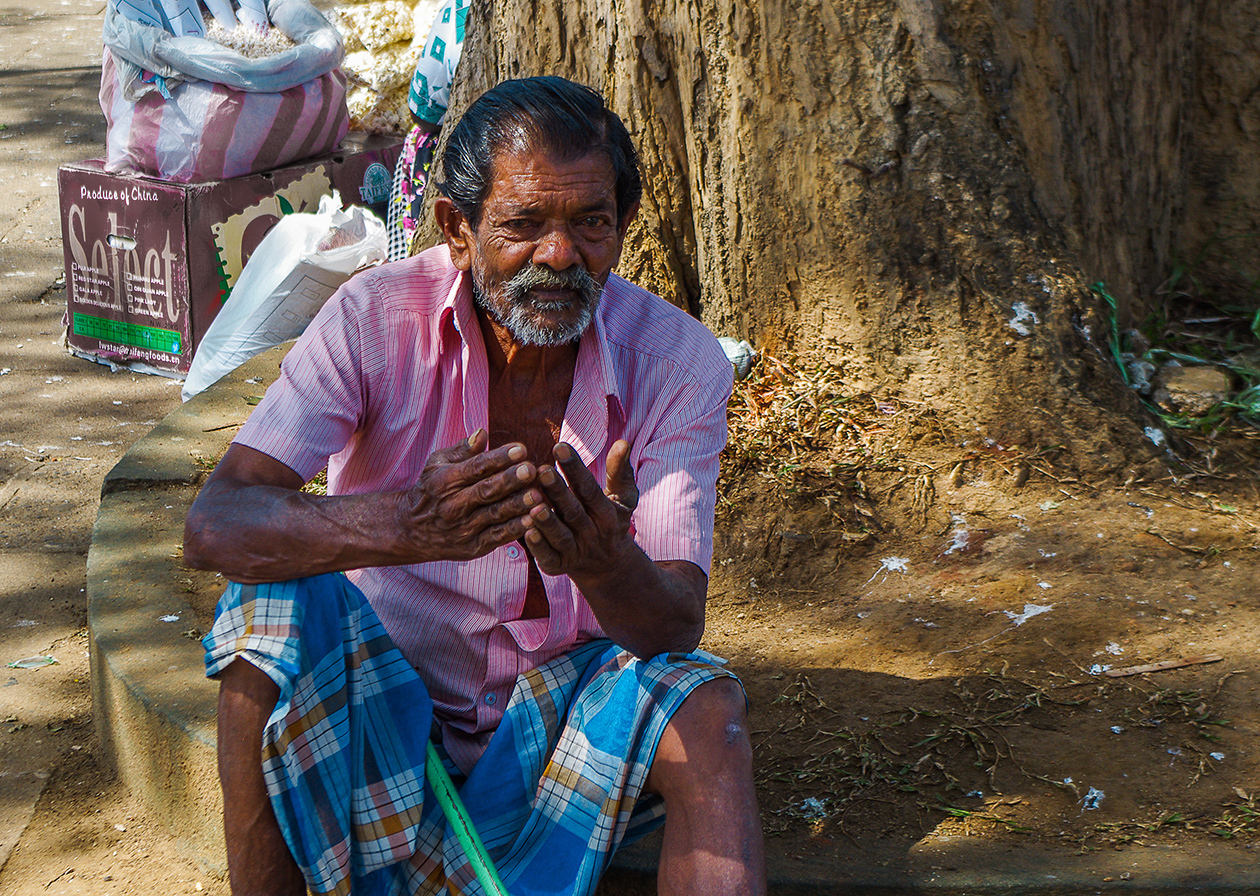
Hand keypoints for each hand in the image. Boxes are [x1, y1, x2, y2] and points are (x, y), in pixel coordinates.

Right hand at [397, 429, 541, 562]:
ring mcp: (464, 527)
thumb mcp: (438, 464)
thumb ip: (462, 449)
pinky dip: (515, 530)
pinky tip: (533, 520)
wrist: (412, 530)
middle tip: (531, 470)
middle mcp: (454, 504)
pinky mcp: (473, 547)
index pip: (476, 467)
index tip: (521, 449)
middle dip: (510, 480)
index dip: (499, 458)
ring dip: (517, 505)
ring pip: (494, 514)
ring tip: (538, 495)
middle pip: (486, 490)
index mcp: (446, 480)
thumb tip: (482, 433)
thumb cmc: (432, 490)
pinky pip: (497, 537)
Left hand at [523, 440, 638, 578]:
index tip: (560, 446)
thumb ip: (619, 471)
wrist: (607, 567)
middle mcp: (592, 533)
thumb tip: (622, 442)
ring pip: (560, 536)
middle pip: (574, 511)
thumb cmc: (611, 521)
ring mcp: (576, 552)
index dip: (576, 469)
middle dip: (558, 491)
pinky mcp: (559, 566)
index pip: (590, 489)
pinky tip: (526, 532)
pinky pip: (548, 558)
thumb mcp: (622, 498)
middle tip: (541, 470)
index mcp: (607, 514)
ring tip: (532, 501)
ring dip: (547, 521)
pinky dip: (538, 547)